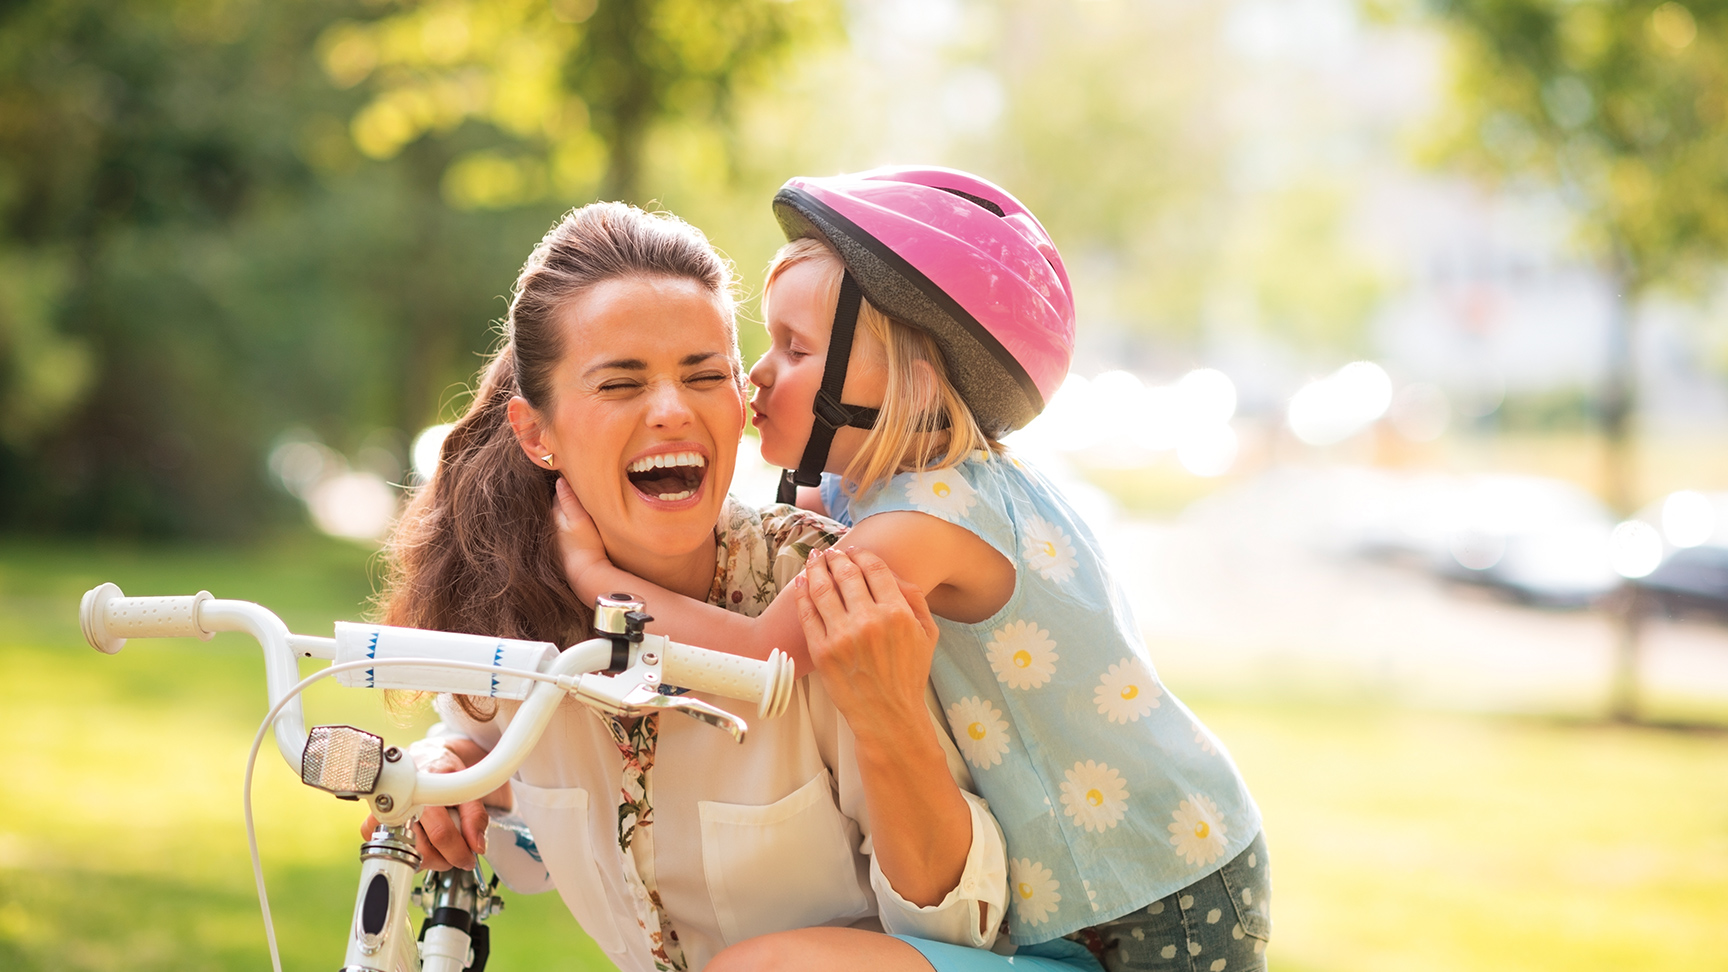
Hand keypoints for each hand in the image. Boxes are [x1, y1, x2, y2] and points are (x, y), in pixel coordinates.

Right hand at [358, 740, 488, 871]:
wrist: (425, 756)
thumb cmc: (446, 772)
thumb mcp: (468, 787)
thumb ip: (475, 817)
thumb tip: (477, 846)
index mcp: (426, 791)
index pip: (441, 833)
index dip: (457, 853)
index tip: (468, 860)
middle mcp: (401, 802)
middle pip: (421, 848)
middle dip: (444, 859)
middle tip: (455, 854)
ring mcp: (384, 812)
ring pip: (404, 852)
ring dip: (426, 857)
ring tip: (438, 844)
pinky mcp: (373, 820)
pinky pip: (385, 847)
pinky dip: (402, 851)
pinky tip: (417, 841)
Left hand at [553, 476, 609, 597]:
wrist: (586, 575)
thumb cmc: (585, 546)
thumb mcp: (579, 519)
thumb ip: (569, 500)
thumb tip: (559, 480)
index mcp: (555, 515)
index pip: (558, 493)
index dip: (568, 485)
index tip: (578, 478)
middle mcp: (553, 525)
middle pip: (560, 505)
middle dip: (566, 497)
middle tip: (581, 488)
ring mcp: (559, 538)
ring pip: (564, 517)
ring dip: (570, 511)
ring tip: (582, 505)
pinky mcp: (566, 548)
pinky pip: (569, 528)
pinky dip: (573, 523)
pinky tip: (582, 525)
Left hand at [793, 548, 938, 743]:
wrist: (888, 716)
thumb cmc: (908, 675)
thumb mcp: (928, 634)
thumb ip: (914, 598)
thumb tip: (890, 571)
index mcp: (898, 613)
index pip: (874, 569)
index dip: (862, 555)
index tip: (855, 551)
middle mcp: (869, 621)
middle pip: (846, 574)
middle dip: (836, 558)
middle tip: (831, 552)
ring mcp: (842, 636)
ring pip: (822, 589)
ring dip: (816, 568)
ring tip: (814, 559)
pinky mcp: (822, 651)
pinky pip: (807, 613)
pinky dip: (802, 593)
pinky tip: (802, 582)